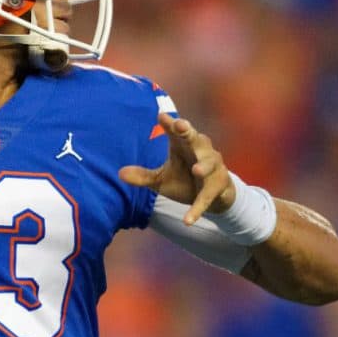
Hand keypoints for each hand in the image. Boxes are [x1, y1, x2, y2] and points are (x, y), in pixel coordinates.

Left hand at [119, 113, 235, 224]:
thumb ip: (143, 176)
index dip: (170, 124)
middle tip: (181, 125)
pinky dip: (198, 208)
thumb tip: (120, 173)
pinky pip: (207, 197)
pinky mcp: (217, 188)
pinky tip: (187, 220)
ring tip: (197, 170)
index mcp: (183, 146)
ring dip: (204, 167)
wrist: (212, 198)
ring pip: (209, 164)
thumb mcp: (161, 179)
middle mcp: (200, 152)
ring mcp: (212, 169)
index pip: (176, 132)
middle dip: (189, 132)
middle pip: (196, 139)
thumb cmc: (184, 180)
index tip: (161, 115)